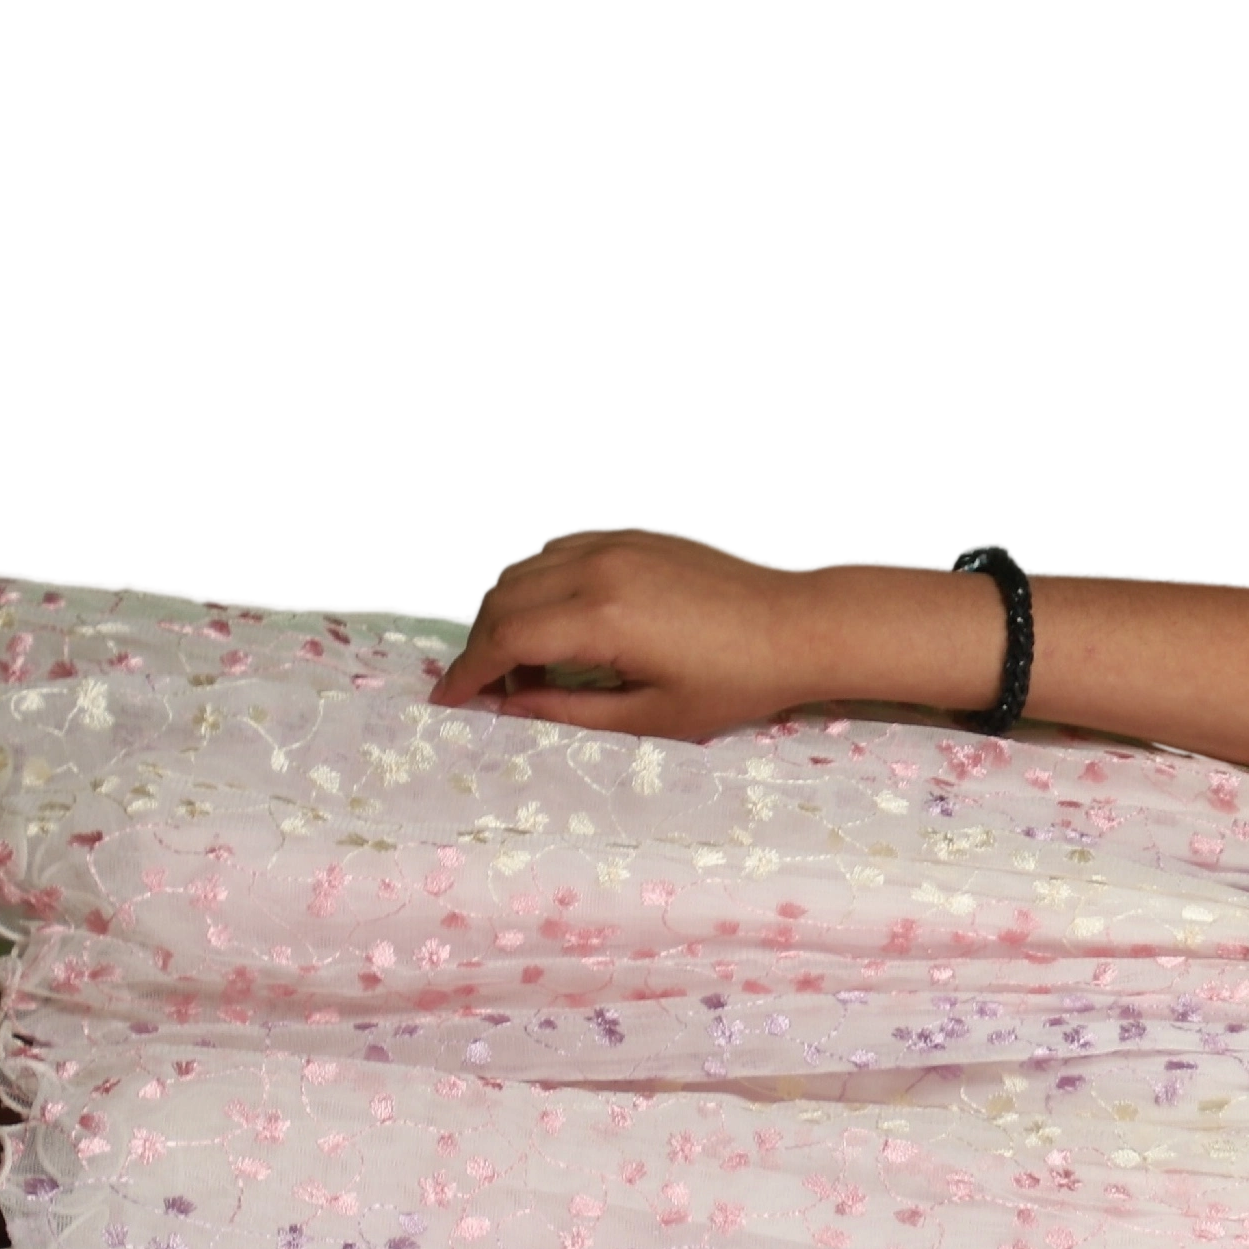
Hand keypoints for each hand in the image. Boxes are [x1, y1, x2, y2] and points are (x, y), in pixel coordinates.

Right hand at [424, 523, 847, 744]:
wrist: (799, 625)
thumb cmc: (737, 681)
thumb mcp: (654, 715)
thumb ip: (571, 712)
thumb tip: (509, 709)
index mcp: (601, 616)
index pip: (504, 640)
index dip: (468, 675)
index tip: (449, 702)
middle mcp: (597, 566)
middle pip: (502, 600)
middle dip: (482, 648)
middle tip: (492, 692)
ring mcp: (613, 541)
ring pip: (523, 569)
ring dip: (508, 614)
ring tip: (528, 666)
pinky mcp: (630, 532)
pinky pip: (556, 551)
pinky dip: (538, 585)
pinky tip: (558, 624)